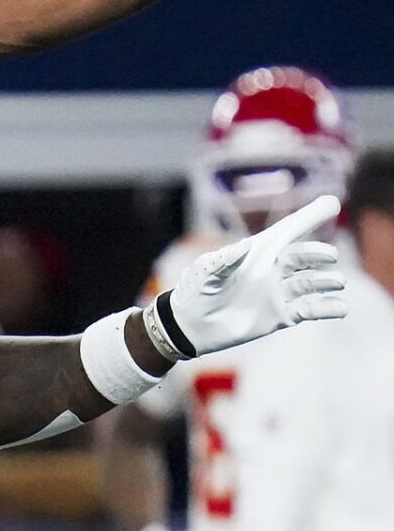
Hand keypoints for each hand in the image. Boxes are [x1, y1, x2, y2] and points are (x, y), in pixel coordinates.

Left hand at [144, 195, 346, 360]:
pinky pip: (309, 309)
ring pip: (310, 283)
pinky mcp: (280, 315)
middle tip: (330, 256)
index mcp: (256, 253)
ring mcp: (278, 292)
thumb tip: (244, 245)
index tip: (331, 203)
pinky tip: (341, 307)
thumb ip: (223, 261)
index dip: (308, 217)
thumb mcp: (206, 274)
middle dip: (318, 254)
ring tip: (337, 281)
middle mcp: (271, 270)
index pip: (287, 231)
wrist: (190, 327)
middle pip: (303, 256)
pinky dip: (326, 308)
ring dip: (326, 281)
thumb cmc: (196, 293)